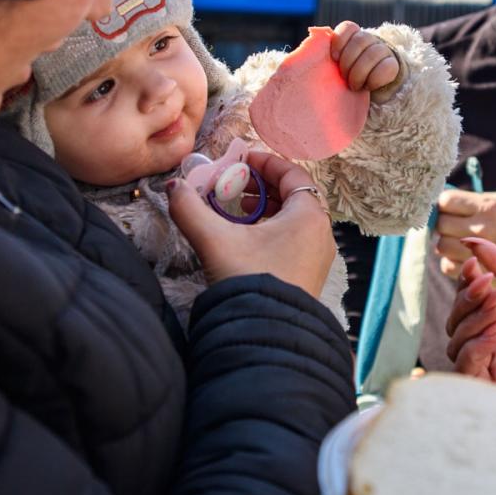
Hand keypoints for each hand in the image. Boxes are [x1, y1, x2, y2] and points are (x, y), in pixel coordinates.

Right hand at [168, 148, 334, 296]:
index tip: (242, 160)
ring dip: (268, 208)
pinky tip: (249, 239)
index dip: (265, 163)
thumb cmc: (249, 281)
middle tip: (236, 184)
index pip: (293, 174)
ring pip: (295, 218)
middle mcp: (321, 233)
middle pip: (295, 195)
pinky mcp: (310, 275)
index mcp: (309, 216)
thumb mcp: (214, 239)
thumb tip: (174, 188)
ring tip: (240, 210)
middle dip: (263, 186)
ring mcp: (318, 256)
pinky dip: (275, 229)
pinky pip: (296, 239)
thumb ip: (190, 208)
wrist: (266, 335)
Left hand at [330, 21, 402, 101]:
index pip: (348, 27)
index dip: (339, 41)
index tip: (334, 58)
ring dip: (360, 72)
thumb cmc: (348, 77)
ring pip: (374, 53)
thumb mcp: (336, 66)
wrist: (373, 88)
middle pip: (360, 40)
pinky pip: (387, 68)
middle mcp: (370, 40)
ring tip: (354, 85)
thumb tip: (304, 54)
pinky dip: (374, 80)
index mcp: (354, 36)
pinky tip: (368, 86)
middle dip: (348, 62)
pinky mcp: (394, 66)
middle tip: (344, 77)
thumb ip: (325, 58)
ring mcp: (384, 51)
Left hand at [434, 188, 495, 276]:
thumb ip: (475, 198)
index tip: (448, 207)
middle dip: (443, 223)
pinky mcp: (479, 271)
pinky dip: (451, 261)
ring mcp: (479, 252)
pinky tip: (463, 256)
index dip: (444, 204)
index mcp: (488, 207)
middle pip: (441, 224)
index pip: (446, 201)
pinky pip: (448, 266)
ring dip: (446, 243)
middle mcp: (482, 228)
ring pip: (442, 246)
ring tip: (457, 241)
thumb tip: (444, 198)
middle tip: (452, 224)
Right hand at [447, 238, 495, 428]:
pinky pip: (469, 371)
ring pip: (457, 345)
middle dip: (468, 300)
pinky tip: (495, 333)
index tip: (473, 263)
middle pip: (458, 322)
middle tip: (490, 287)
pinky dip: (475, 348)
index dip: (466, 282)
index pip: (470, 301)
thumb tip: (475, 242)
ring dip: (473, 321)